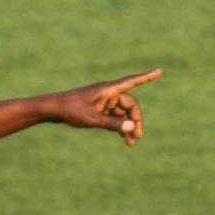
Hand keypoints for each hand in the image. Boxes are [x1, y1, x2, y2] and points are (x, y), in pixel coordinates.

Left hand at [48, 69, 162, 142]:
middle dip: (135, 120)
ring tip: (130, 143)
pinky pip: (116, 117)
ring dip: (128, 126)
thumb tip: (133, 127)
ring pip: (124, 113)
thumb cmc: (71, 110)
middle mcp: (109, 93)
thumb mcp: (93, 119)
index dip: (146, 77)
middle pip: (130, 105)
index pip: (132, 82)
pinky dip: (120, 126)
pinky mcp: (101, 108)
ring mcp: (105, 101)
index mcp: (108, 89)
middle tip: (137, 137)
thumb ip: (113, 124)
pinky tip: (123, 138)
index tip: (159, 71)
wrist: (54, 110)